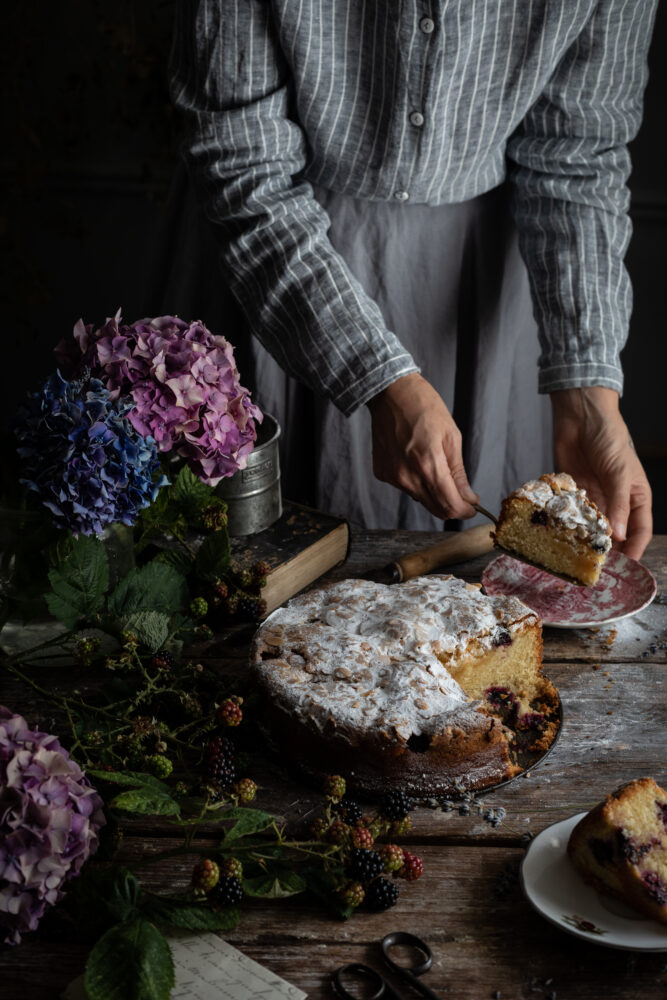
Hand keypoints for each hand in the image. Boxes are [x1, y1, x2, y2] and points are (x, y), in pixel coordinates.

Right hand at [367, 373, 477, 519]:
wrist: (391, 393)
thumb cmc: (423, 408)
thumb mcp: (451, 437)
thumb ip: (458, 473)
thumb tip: (468, 497)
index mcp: (428, 464)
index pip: (450, 505)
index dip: (465, 510)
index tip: (473, 507)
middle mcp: (407, 476)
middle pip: (436, 509)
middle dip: (453, 506)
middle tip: (463, 495)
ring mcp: (393, 476)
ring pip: (421, 500)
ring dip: (435, 494)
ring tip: (439, 470)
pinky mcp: (382, 473)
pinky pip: (406, 488)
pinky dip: (417, 483)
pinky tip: (418, 462)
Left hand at [550, 387, 652, 558]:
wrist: (582, 417)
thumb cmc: (610, 438)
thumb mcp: (619, 472)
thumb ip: (618, 504)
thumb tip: (619, 535)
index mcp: (636, 496)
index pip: (641, 530)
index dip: (636, 549)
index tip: (626, 567)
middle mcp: (616, 501)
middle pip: (614, 533)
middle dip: (607, 549)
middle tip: (597, 567)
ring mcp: (594, 497)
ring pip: (591, 526)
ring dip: (585, 539)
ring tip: (577, 557)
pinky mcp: (574, 492)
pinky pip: (571, 513)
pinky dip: (568, 524)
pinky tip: (561, 536)